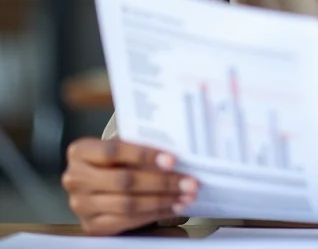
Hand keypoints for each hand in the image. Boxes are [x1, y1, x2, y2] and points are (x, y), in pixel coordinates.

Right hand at [61, 137, 198, 235]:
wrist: (96, 180)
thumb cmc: (114, 158)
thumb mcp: (121, 146)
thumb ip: (139, 146)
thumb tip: (175, 153)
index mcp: (80, 152)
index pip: (114, 151)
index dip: (144, 155)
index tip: (172, 159)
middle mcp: (75, 179)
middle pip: (124, 181)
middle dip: (162, 182)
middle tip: (189, 181)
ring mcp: (80, 205)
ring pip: (128, 204)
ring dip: (162, 201)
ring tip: (186, 196)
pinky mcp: (91, 225)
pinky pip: (126, 222)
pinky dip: (154, 214)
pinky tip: (172, 207)